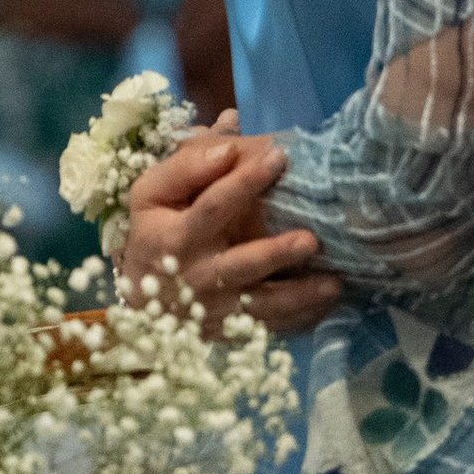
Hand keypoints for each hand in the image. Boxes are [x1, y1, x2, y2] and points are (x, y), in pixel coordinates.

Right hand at [118, 121, 344, 335]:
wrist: (140, 298)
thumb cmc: (153, 232)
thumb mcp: (150, 194)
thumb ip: (185, 167)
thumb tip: (228, 144)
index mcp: (177, 236)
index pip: (212, 207)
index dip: (243, 182)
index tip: (278, 158)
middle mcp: (197, 275)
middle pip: (239, 266)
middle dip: (275, 254)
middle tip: (311, 240)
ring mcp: (215, 309)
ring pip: (259, 306)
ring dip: (297, 297)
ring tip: (333, 285)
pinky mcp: (229, 329)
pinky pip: (268, 328)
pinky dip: (298, 320)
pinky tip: (326, 306)